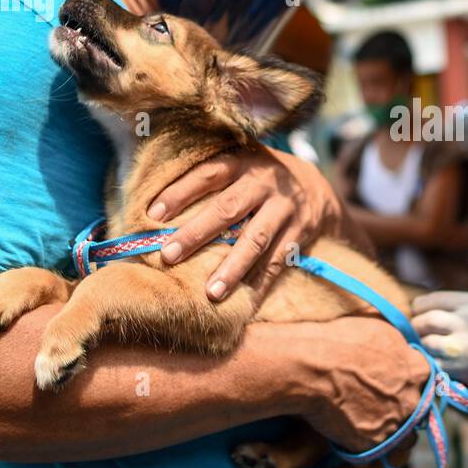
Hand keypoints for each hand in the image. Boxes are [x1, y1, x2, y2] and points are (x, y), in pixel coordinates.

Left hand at [147, 147, 342, 299]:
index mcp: (243, 162)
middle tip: (169, 256)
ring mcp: (285, 209)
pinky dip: (260, 286)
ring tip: (211, 293)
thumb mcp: (238, 164)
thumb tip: (153, 209)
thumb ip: (207, 178)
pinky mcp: (300, 233)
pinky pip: (277, 263)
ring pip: (256, 240)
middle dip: (197, 233)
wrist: (314, 185)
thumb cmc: (256, 178)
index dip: (180, 192)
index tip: (152, 214)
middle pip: (228, 208)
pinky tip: (243, 305)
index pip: (208, 175)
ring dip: (232, 268)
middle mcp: (265, 183)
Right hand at [288, 317, 432, 451]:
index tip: (398, 384)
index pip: (427, 381)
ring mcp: (392, 426)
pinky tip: (346, 432)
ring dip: (389, 434)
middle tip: (380, 403)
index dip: (410, 382)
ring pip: (401, 439)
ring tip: (367, 424)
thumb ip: (400, 350)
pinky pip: (371, 453)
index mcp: (417, 371)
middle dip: (403, 409)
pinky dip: (361, 445)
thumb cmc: (341, 343)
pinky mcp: (370, 446)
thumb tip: (404, 354)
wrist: (310, 368)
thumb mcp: (381, 333)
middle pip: (417, 411)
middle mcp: (411, 402)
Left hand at [411, 290, 467, 395]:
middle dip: (417, 327)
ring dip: (423, 347)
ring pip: (428, 344)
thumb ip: (463, 303)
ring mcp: (464, 347)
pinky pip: (435, 365)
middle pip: (428, 320)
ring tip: (426, 348)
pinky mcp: (463, 369)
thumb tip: (427, 303)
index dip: (420, 307)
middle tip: (417, 332)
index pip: (434, 300)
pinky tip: (433, 363)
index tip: (418, 312)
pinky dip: (430, 365)